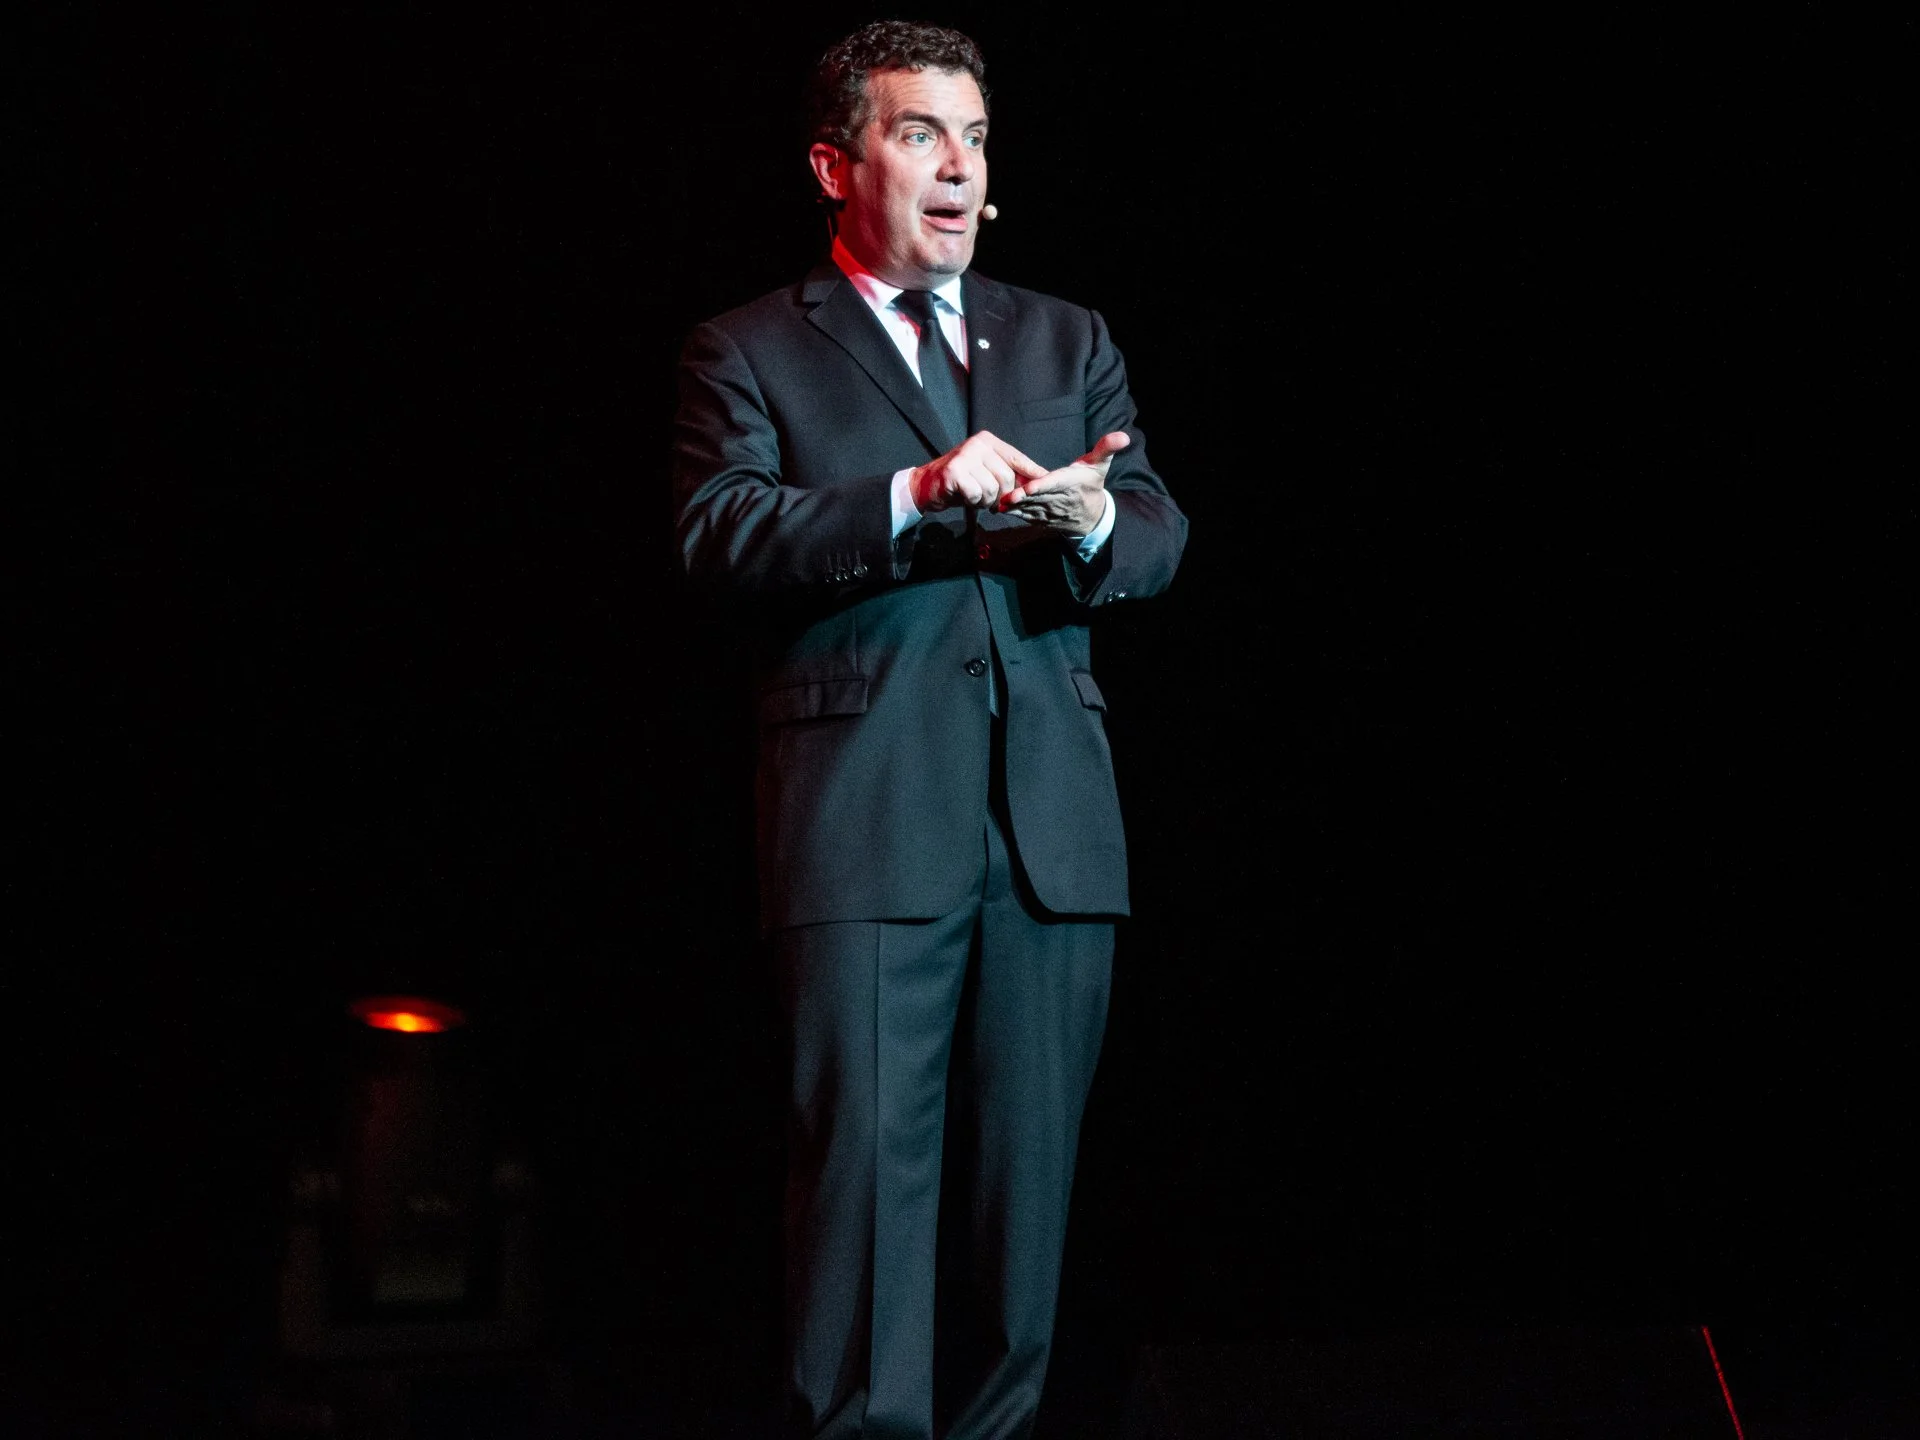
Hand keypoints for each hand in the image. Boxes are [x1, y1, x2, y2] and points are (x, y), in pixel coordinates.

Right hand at [910, 431, 1048, 512]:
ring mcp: (965, 456)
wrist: (926, 486)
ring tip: (974, 495)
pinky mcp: (955, 472)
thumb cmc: (961, 481)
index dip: (1033, 473)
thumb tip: (1040, 479)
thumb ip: (1009, 473)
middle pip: (1007, 477)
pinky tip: (964, 496)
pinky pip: (977, 494)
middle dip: (1001, 495)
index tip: (1047, 481)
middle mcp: (977, 444)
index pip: (1018, 458)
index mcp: (988, 441)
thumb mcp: (987, 471)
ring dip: (985, 500)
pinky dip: (973, 501)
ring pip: (993, 488)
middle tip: (989, 499)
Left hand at [996, 431, 1129, 535]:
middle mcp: (1059, 499)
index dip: (1042, 486)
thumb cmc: (1091, 484)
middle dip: (1023, 498)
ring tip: (998, 500)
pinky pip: (1024, 516)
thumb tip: (1124, 436)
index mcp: (1071, 484)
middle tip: (1006, 495)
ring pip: (1029, 508)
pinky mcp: (1040, 519)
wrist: (1090, 516)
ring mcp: (1048, 511)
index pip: (1055, 484)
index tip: (1029, 487)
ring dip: (1014, 506)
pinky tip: (998, 506)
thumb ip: (1107, 448)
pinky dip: (1013, 512)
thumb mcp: (1101, 465)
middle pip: (1038, 498)